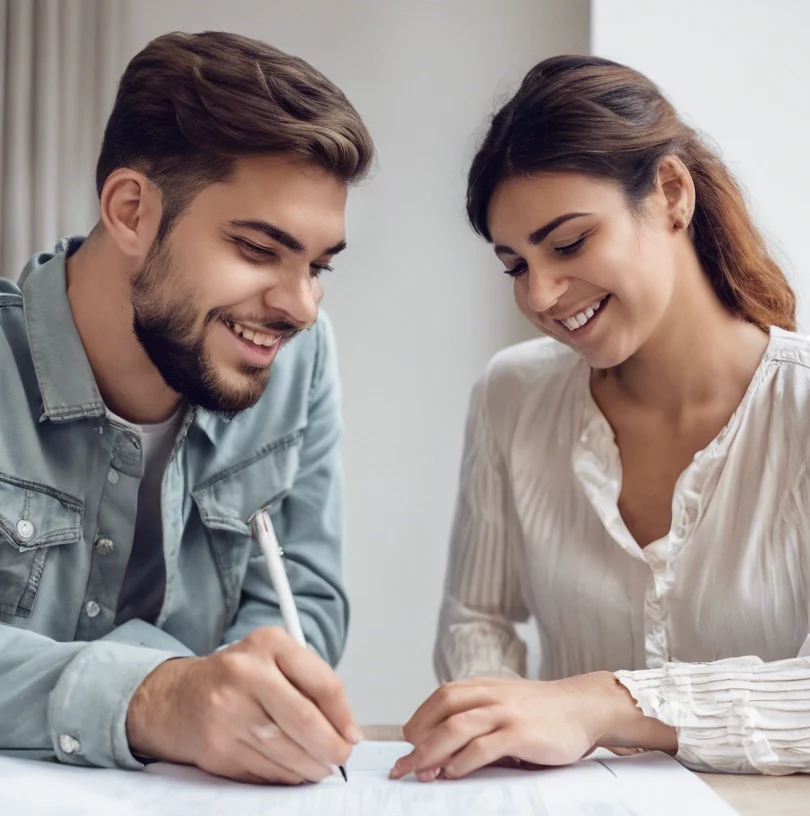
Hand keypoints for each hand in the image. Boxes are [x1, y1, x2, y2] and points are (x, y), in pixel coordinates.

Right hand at [126, 626, 361, 783]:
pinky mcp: (217, 747)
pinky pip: (266, 769)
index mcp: (269, 643)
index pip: (322, 682)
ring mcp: (227, 711)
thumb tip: (345, 728)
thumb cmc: (236, 677)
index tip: (352, 733)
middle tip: (341, 756)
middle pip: (305, 720)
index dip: (344, 716)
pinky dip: (287, 774)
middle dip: (332, 747)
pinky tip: (292, 769)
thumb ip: (309, 682)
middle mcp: (246, 673)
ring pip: (287, 750)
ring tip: (321, 765)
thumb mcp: (273, 658)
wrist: (176, 697)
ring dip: (313, 766)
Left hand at [390, 672, 675, 781]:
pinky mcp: (521, 733)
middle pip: (443, 710)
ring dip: (433, 751)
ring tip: (419, 772)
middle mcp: (491, 695)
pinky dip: (463, 761)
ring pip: (457, 727)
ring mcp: (506, 712)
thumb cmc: (543, 711)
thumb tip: (445, 744)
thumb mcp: (507, 703)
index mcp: (485, 686)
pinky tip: (452, 773)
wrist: (584, 706)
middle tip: (403, 764)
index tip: (407, 740)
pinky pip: (484, 746)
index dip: (421, 718)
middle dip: (418, 738)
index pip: (442, 696)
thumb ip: (480, 715)